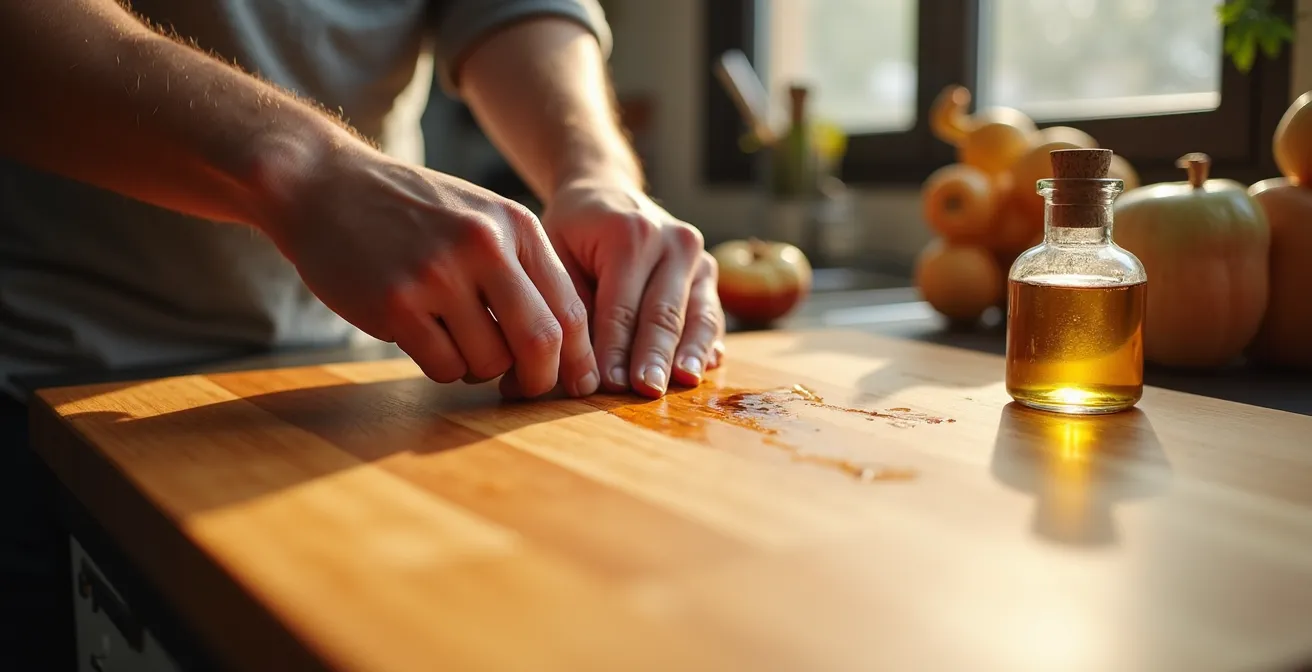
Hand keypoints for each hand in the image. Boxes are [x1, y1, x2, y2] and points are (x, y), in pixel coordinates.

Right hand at [258, 144, 599, 397]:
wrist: (324, 185)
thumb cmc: (411, 212)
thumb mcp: (481, 218)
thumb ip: (523, 269)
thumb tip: (565, 349)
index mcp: (516, 225)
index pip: (571, 308)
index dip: (578, 358)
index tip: (576, 384)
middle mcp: (484, 245)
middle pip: (541, 341)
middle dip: (540, 379)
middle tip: (527, 389)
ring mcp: (439, 274)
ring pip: (490, 362)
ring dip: (480, 370)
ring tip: (456, 342)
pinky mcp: (396, 303)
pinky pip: (443, 367)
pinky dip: (442, 367)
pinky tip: (423, 338)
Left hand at [542, 177, 725, 397]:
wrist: (606, 192)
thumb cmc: (574, 230)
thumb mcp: (556, 255)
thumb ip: (568, 306)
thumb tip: (568, 368)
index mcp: (630, 234)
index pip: (620, 307)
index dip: (614, 351)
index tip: (606, 386)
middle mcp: (673, 241)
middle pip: (663, 313)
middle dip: (655, 357)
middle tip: (648, 392)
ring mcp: (698, 256)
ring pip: (697, 315)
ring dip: (690, 354)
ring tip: (683, 383)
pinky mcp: (708, 272)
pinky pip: (710, 313)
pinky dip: (707, 343)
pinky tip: (705, 368)